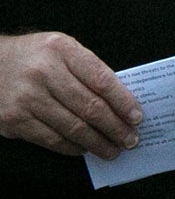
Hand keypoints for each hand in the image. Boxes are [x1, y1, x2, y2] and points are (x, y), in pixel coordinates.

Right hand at [0, 33, 140, 159]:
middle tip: (130, 140)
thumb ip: (87, 70)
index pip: (102, 80)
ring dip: (98, 143)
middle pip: (90, 107)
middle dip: (115, 127)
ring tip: (113, 150)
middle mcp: (43, 73)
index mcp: (61, 50)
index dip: (123, 102)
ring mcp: (26, 99)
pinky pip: (51, 139)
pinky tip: (85, 149)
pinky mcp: (13, 121)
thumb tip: (120, 102)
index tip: (137, 117)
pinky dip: (73, 147)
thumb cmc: (33, 57)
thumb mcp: (60, 49)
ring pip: (73, 127)